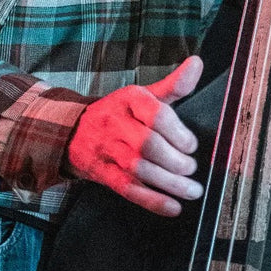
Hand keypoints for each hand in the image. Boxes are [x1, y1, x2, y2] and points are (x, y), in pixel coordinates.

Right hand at [65, 55, 204, 216]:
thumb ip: (173, 84)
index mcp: (129, 99)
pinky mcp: (103, 173)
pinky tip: (173, 207)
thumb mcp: (143, 94)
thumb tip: (197, 63)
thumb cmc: (119, 112)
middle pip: (148, 145)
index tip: (192, 145)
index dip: (178, 133)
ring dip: (169, 183)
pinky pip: (128, 189)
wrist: (73, 130)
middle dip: (175, 160)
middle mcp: (116, 122)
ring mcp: (107, 149)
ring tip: (192, 190)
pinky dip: (152, 201)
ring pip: (139, 169)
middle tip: (192, 168)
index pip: (156, 114)